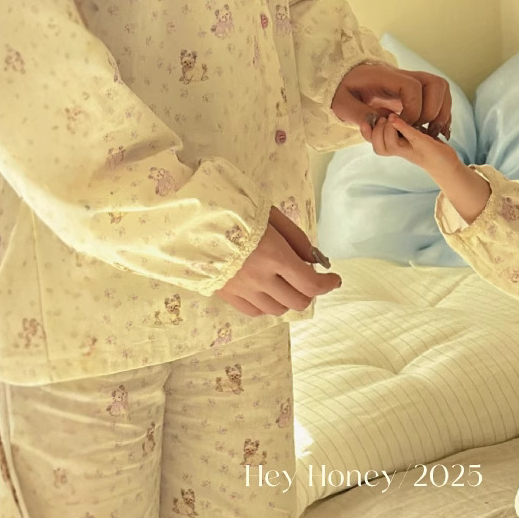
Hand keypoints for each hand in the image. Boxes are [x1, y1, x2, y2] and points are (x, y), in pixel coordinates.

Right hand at [215, 206, 340, 317]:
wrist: (185, 215)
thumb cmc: (229, 206)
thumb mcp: (269, 213)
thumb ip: (295, 238)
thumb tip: (312, 260)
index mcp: (273, 255)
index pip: (310, 284)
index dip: (327, 285)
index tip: (334, 279)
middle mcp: (260, 278)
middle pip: (298, 301)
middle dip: (309, 292)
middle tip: (307, 278)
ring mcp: (241, 289)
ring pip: (277, 310)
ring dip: (288, 299)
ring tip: (284, 283)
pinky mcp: (225, 294)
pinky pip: (255, 311)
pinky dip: (266, 304)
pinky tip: (265, 290)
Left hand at [331, 62, 451, 139]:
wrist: (344, 81)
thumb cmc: (342, 91)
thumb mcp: (342, 104)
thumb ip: (359, 114)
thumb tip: (380, 122)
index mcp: (386, 76)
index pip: (412, 87)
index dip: (413, 109)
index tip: (401, 125)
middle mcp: (403, 76)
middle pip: (436, 84)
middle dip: (431, 112)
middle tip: (417, 129)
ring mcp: (412, 82)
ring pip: (441, 89)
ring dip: (440, 113)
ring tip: (427, 131)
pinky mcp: (415, 92)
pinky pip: (438, 97)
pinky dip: (440, 114)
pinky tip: (431, 130)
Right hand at [361, 112, 460, 179]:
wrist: (448, 165)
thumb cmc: (429, 148)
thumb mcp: (412, 133)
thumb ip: (400, 125)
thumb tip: (387, 111)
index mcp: (396, 146)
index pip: (374, 144)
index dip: (366, 134)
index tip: (365, 122)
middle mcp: (402, 150)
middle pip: (379, 148)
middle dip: (376, 132)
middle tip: (383, 119)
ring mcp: (412, 149)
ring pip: (390, 146)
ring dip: (387, 130)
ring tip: (391, 118)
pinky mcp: (425, 145)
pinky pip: (410, 135)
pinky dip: (402, 125)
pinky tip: (395, 118)